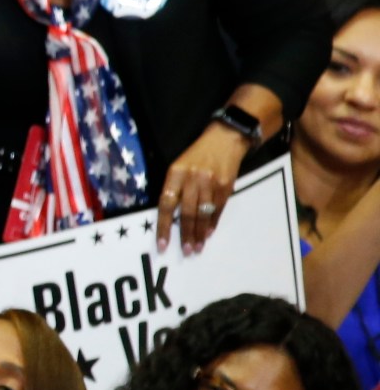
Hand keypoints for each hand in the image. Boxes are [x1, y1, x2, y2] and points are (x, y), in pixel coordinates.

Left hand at [158, 116, 250, 252]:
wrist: (225, 139)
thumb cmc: (197, 156)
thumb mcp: (178, 166)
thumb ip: (174, 188)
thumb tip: (170, 217)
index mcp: (175, 173)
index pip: (166, 204)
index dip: (163, 226)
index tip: (162, 244)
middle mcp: (192, 179)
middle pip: (186, 213)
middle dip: (185, 234)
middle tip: (185, 251)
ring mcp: (210, 183)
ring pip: (203, 214)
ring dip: (199, 233)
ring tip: (196, 247)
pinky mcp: (226, 186)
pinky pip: (217, 210)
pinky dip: (212, 223)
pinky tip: (208, 233)